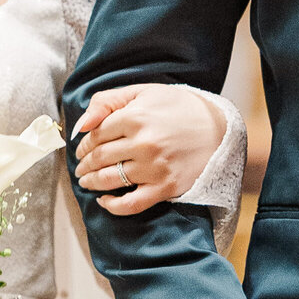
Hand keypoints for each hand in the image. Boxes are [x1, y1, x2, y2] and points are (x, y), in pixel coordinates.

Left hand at [74, 83, 227, 213]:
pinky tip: (104, 201)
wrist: (218, 128)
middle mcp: (143, 143)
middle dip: (84, 164)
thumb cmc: (178, 107)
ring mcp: (154, 168)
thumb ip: (107, 102)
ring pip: (109, 180)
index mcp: (135, 116)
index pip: (96, 135)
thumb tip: (80, 126)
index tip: (81, 148)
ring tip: (86, 182)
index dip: (84, 144)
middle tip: (80, 167)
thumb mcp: (143, 92)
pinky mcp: (165, 187)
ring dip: (91, 183)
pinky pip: (131, 204)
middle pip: (99, 158)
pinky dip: (112, 206)